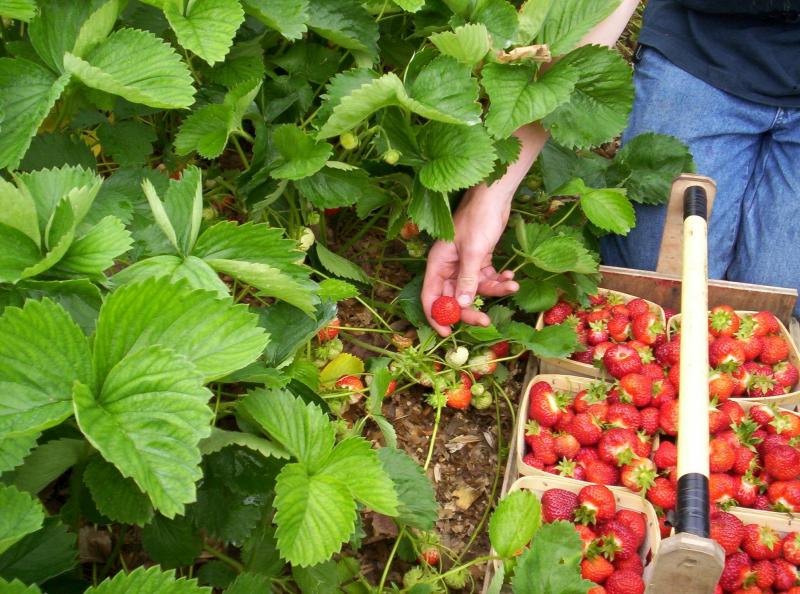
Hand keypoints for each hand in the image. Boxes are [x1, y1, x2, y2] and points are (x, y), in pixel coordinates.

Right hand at [422, 186, 519, 335]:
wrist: (495, 195)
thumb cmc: (478, 218)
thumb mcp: (473, 251)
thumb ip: (467, 278)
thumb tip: (461, 304)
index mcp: (438, 263)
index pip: (430, 296)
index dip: (436, 316)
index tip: (447, 333)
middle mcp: (449, 266)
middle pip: (454, 297)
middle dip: (471, 309)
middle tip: (486, 321)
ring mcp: (465, 263)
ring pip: (475, 289)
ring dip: (493, 290)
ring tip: (510, 285)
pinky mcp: (480, 259)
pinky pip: (487, 278)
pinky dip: (499, 280)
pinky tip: (510, 275)